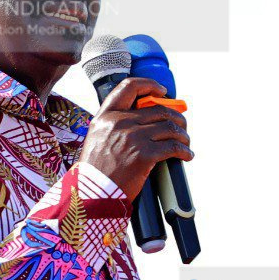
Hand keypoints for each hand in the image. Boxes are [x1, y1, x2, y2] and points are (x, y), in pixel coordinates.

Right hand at [79, 78, 192, 200]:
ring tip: (185, 143)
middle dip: (176, 117)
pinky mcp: (144, 156)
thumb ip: (114, 126)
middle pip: (159, 110)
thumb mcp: (97, 139)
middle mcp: (120, 122)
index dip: (150, 85)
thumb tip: (141, 121)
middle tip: (181, 126)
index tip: (162, 91)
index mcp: (106, 116)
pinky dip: (184, 151)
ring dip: (183, 135)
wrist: (92, 194)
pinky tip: (186, 155)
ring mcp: (133, 138)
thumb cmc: (95, 172)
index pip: (129, 87)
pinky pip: (173, 147)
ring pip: (170, 127)